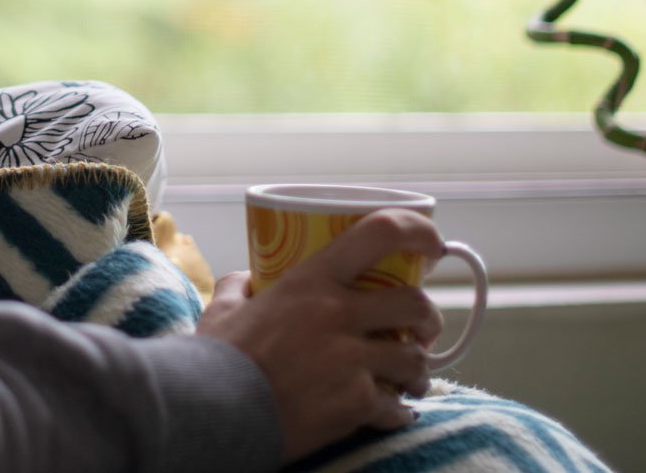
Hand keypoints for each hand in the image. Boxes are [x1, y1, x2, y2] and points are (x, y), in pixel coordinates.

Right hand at [196, 211, 446, 465]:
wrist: (214, 415)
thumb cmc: (217, 359)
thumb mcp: (224, 308)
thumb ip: (242, 286)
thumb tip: (249, 279)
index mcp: (312, 280)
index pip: (381, 232)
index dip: (418, 231)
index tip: (430, 246)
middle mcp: (339, 314)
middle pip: (414, 305)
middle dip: (427, 319)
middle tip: (421, 329)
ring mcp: (352, 361)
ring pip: (414, 360)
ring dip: (416, 370)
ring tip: (409, 379)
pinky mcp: (355, 404)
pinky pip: (397, 408)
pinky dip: (397, 412)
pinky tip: (390, 413)